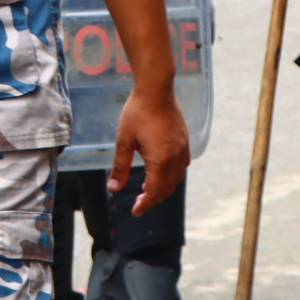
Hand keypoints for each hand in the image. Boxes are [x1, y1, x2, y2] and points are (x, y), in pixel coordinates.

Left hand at [109, 86, 190, 213]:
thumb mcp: (124, 140)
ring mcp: (182, 149)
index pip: (154, 192)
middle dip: (153, 198)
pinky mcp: (185, 141)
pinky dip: (172, 174)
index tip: (136, 211)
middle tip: (139, 202)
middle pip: (167, 188)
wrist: (157, 89)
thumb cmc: (138, 112)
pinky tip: (161, 170)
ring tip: (147, 187)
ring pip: (176, 178)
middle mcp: (175, 158)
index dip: (145, 204)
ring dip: (163, 187)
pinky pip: (182, 165)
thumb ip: (120, 166)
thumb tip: (114, 188)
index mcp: (160, 160)